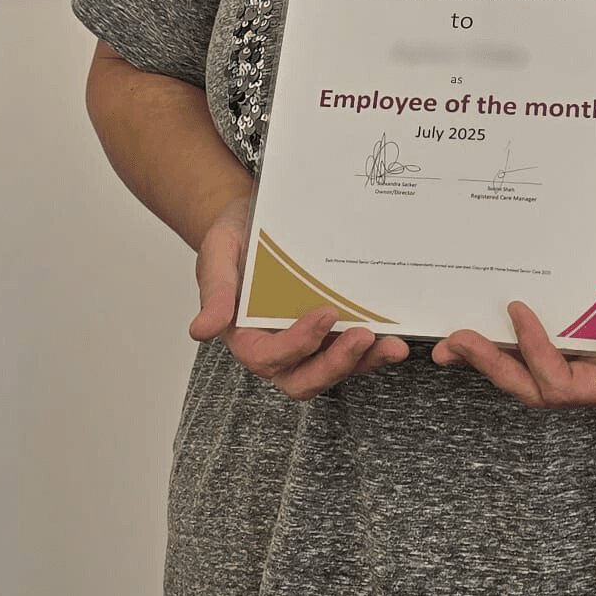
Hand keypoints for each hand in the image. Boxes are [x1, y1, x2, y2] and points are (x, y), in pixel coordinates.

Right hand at [189, 193, 409, 400]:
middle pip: (304, 379)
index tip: (324, 313)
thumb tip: (200, 331)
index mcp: (245, 337)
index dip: (298, 343)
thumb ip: (215, 293)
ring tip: (394, 345)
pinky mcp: (330, 333)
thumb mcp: (218, 255)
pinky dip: (373, 349)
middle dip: (336, 365)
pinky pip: (351, 351)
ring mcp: (307, 344)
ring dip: (364, 362)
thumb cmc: (233, 238)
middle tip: (364, 337)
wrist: (254, 217)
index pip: (269, 357)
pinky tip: (396, 337)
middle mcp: (277, 348)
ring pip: (333, 370)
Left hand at [431, 237, 595, 409]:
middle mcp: (593, 378)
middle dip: (494, 366)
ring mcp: (576, 365)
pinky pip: (524, 356)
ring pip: (523, 376)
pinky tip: (467, 336)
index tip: (518, 311)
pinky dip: (495, 347)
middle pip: (535, 388)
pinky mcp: (563, 347)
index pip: (566, 383)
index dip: (537, 353)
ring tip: (447, 347)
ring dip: (484, 362)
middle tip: (459, 341)